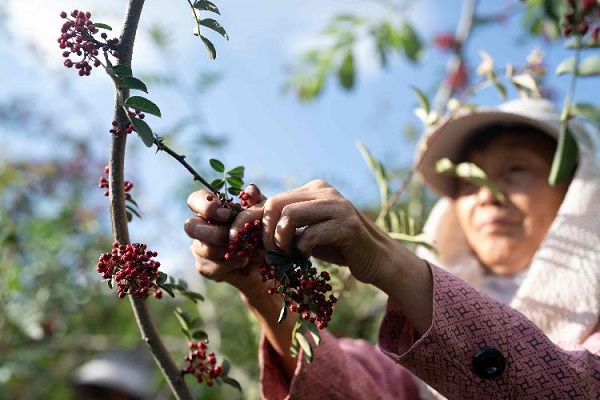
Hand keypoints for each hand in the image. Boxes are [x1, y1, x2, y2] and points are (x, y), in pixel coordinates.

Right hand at [184, 184, 266, 294]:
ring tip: (247, 250)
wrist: (267, 262)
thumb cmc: (261, 232)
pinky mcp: (204, 267)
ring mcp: (199, 248)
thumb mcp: (262, 215)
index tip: (228, 214)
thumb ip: (256, 202)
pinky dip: (231, 264)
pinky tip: (243, 261)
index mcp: (210, 210)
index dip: (206, 206)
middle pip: (190, 226)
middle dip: (215, 233)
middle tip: (234, 237)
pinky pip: (211, 267)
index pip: (194, 200)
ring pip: (204, 249)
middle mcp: (200, 227)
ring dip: (229, 250)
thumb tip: (250, 189)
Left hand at [260, 179, 399, 285]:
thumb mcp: (306, 231)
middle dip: (265, 232)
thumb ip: (283, 221)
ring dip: (282, 240)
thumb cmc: (337, 246)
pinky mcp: (347, 225)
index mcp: (313, 189)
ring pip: (289, 216)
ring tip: (290, 253)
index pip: (270, 198)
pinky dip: (302, 250)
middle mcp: (324, 192)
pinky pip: (309, 236)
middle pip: (275, 204)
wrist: (375, 259)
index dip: (247, 218)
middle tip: (271, 251)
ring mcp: (337, 206)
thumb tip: (247, 214)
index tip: (234, 237)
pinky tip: (308, 256)